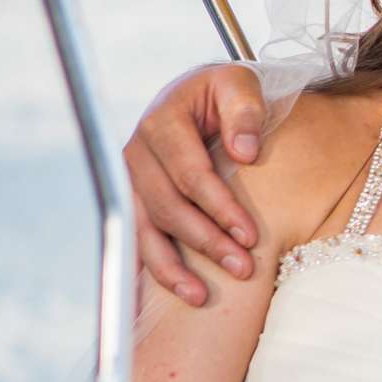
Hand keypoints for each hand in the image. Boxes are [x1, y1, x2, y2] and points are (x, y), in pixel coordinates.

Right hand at [125, 64, 266, 304]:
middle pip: (168, 205)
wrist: (201, 95)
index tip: (251, 235)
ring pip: (146, 228)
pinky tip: (172, 292)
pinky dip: (153, 267)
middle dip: (205, 241)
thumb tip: (245, 153)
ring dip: (173, 267)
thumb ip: (245, 111)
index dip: (219, 207)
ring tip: (203, 296)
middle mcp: (137, 151)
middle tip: (243, 267)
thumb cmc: (225, 92)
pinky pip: (138, 238)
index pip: (190, 173)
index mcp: (162, 120)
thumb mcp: (240, 84)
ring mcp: (131, 178)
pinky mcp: (134, 198)